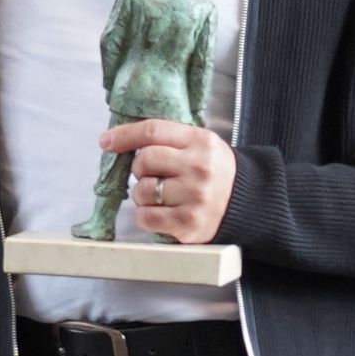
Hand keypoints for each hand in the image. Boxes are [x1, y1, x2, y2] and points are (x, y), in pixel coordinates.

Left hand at [102, 119, 236, 245]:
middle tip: (151, 174)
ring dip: (142, 194)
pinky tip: (159, 211)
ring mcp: (193, 197)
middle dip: (140, 169)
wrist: (248, 204)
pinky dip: (145, 215)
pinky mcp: (188, 224)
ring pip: (142, 191)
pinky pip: (146, 217)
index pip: (153, 131)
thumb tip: (120, 139)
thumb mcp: (201, 145)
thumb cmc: (216, 172)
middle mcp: (198, 168)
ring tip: (160, 195)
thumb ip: (169, 140)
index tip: (106, 141)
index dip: (125, 135)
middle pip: (144, 161)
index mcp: (200, 142)